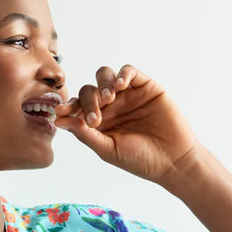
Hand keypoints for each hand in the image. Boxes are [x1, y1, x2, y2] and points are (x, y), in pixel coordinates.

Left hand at [53, 64, 202, 188]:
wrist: (173, 160)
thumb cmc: (140, 160)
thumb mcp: (107, 149)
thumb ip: (84, 133)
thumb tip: (58, 120)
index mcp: (98, 122)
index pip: (77, 107)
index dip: (68, 107)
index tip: (60, 112)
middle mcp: (110, 106)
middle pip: (88, 90)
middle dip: (87, 101)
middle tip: (96, 118)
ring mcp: (127, 95)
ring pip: (105, 75)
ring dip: (102, 84)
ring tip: (109, 99)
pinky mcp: (145, 86)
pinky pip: (129, 71)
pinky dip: (122, 74)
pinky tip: (121, 85)